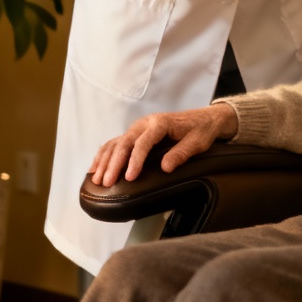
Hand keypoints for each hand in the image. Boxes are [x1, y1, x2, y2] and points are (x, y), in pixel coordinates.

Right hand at [89, 104, 237, 187]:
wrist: (205, 118)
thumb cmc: (202, 130)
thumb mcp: (198, 142)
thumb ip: (182, 153)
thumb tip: (165, 167)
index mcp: (160, 123)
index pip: (143, 143)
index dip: (135, 161)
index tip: (130, 178)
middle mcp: (146, 123)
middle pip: (125, 143)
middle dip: (114, 164)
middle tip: (107, 183)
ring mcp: (139, 128)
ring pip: (117, 143)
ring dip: (105, 161)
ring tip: (97, 180)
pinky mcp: (137, 133)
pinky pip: (116, 143)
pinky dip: (104, 155)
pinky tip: (95, 168)